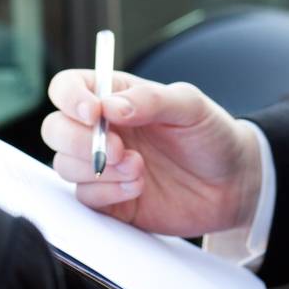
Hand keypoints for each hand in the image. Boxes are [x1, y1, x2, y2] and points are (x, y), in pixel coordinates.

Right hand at [41, 68, 260, 234]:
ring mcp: (103, 166)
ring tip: (140, 169)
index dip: (69, 98)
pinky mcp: (109, 200)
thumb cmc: (210, 134)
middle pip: (55, 129)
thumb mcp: (189, 105)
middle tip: (120, 148)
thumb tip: (110, 106)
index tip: (93, 113)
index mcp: (115, 96)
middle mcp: (101, 129)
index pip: (67, 88)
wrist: (233, 184)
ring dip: (98, 170)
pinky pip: (85, 198)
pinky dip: (107, 193)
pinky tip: (138, 187)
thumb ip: (150, 100)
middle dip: (80, 141)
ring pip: (65, 165)